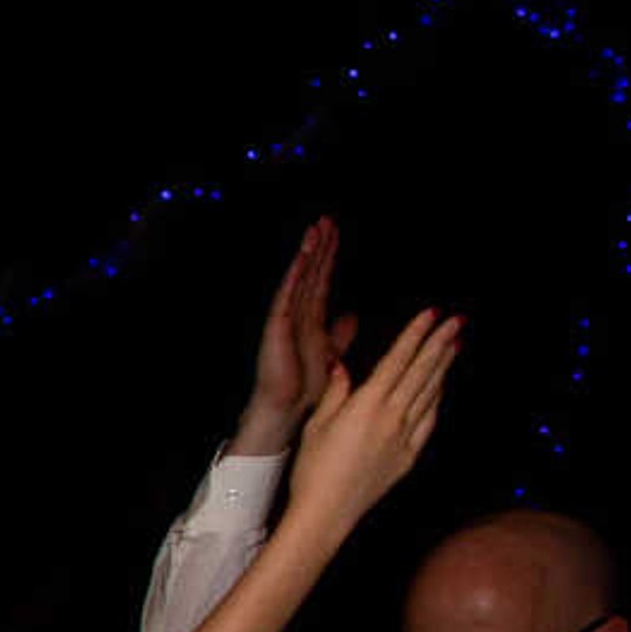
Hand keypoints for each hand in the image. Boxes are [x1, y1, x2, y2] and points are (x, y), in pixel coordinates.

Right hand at [238, 218, 353, 457]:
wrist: (286, 411)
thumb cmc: (305, 391)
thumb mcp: (332, 356)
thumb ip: (340, 335)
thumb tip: (352, 315)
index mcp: (312, 321)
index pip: (322, 282)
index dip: (329, 258)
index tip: (336, 234)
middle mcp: (299, 316)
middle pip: (312, 275)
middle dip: (320, 247)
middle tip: (327, 220)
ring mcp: (287, 320)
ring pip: (300, 280)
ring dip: (308, 253)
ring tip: (316, 228)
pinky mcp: (279, 327)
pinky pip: (288, 295)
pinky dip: (295, 275)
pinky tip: (304, 257)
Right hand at [284, 309, 463, 536]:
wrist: (326, 513)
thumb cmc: (313, 470)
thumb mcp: (317, 425)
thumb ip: (336, 393)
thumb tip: (344, 367)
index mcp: (367, 405)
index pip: (397, 360)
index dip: (415, 335)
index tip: (431, 314)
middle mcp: (392, 417)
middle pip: (422, 372)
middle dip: (440, 343)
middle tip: (457, 322)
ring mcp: (404, 437)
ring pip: (430, 394)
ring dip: (443, 367)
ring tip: (454, 345)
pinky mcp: (408, 456)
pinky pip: (428, 421)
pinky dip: (436, 400)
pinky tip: (440, 388)